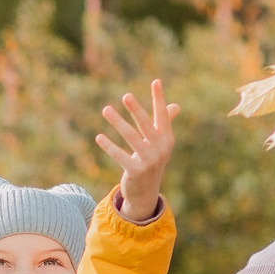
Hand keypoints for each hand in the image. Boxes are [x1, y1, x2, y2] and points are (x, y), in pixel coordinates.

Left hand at [97, 79, 179, 221]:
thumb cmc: (151, 161)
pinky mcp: (136, 171)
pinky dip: (109, 146)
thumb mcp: (159, 143)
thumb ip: (165, 124)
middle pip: (145, 124)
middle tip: (126, 95)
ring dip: (117, 122)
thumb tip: (176, 106)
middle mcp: (160, 148)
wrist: (146, 192)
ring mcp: (149, 161)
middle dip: (136, 109)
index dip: (159, 99)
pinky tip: (99, 137)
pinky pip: (120, 155)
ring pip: (130, 137)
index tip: (156, 81)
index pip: (162, 115)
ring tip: (106, 109)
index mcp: (167, 139)